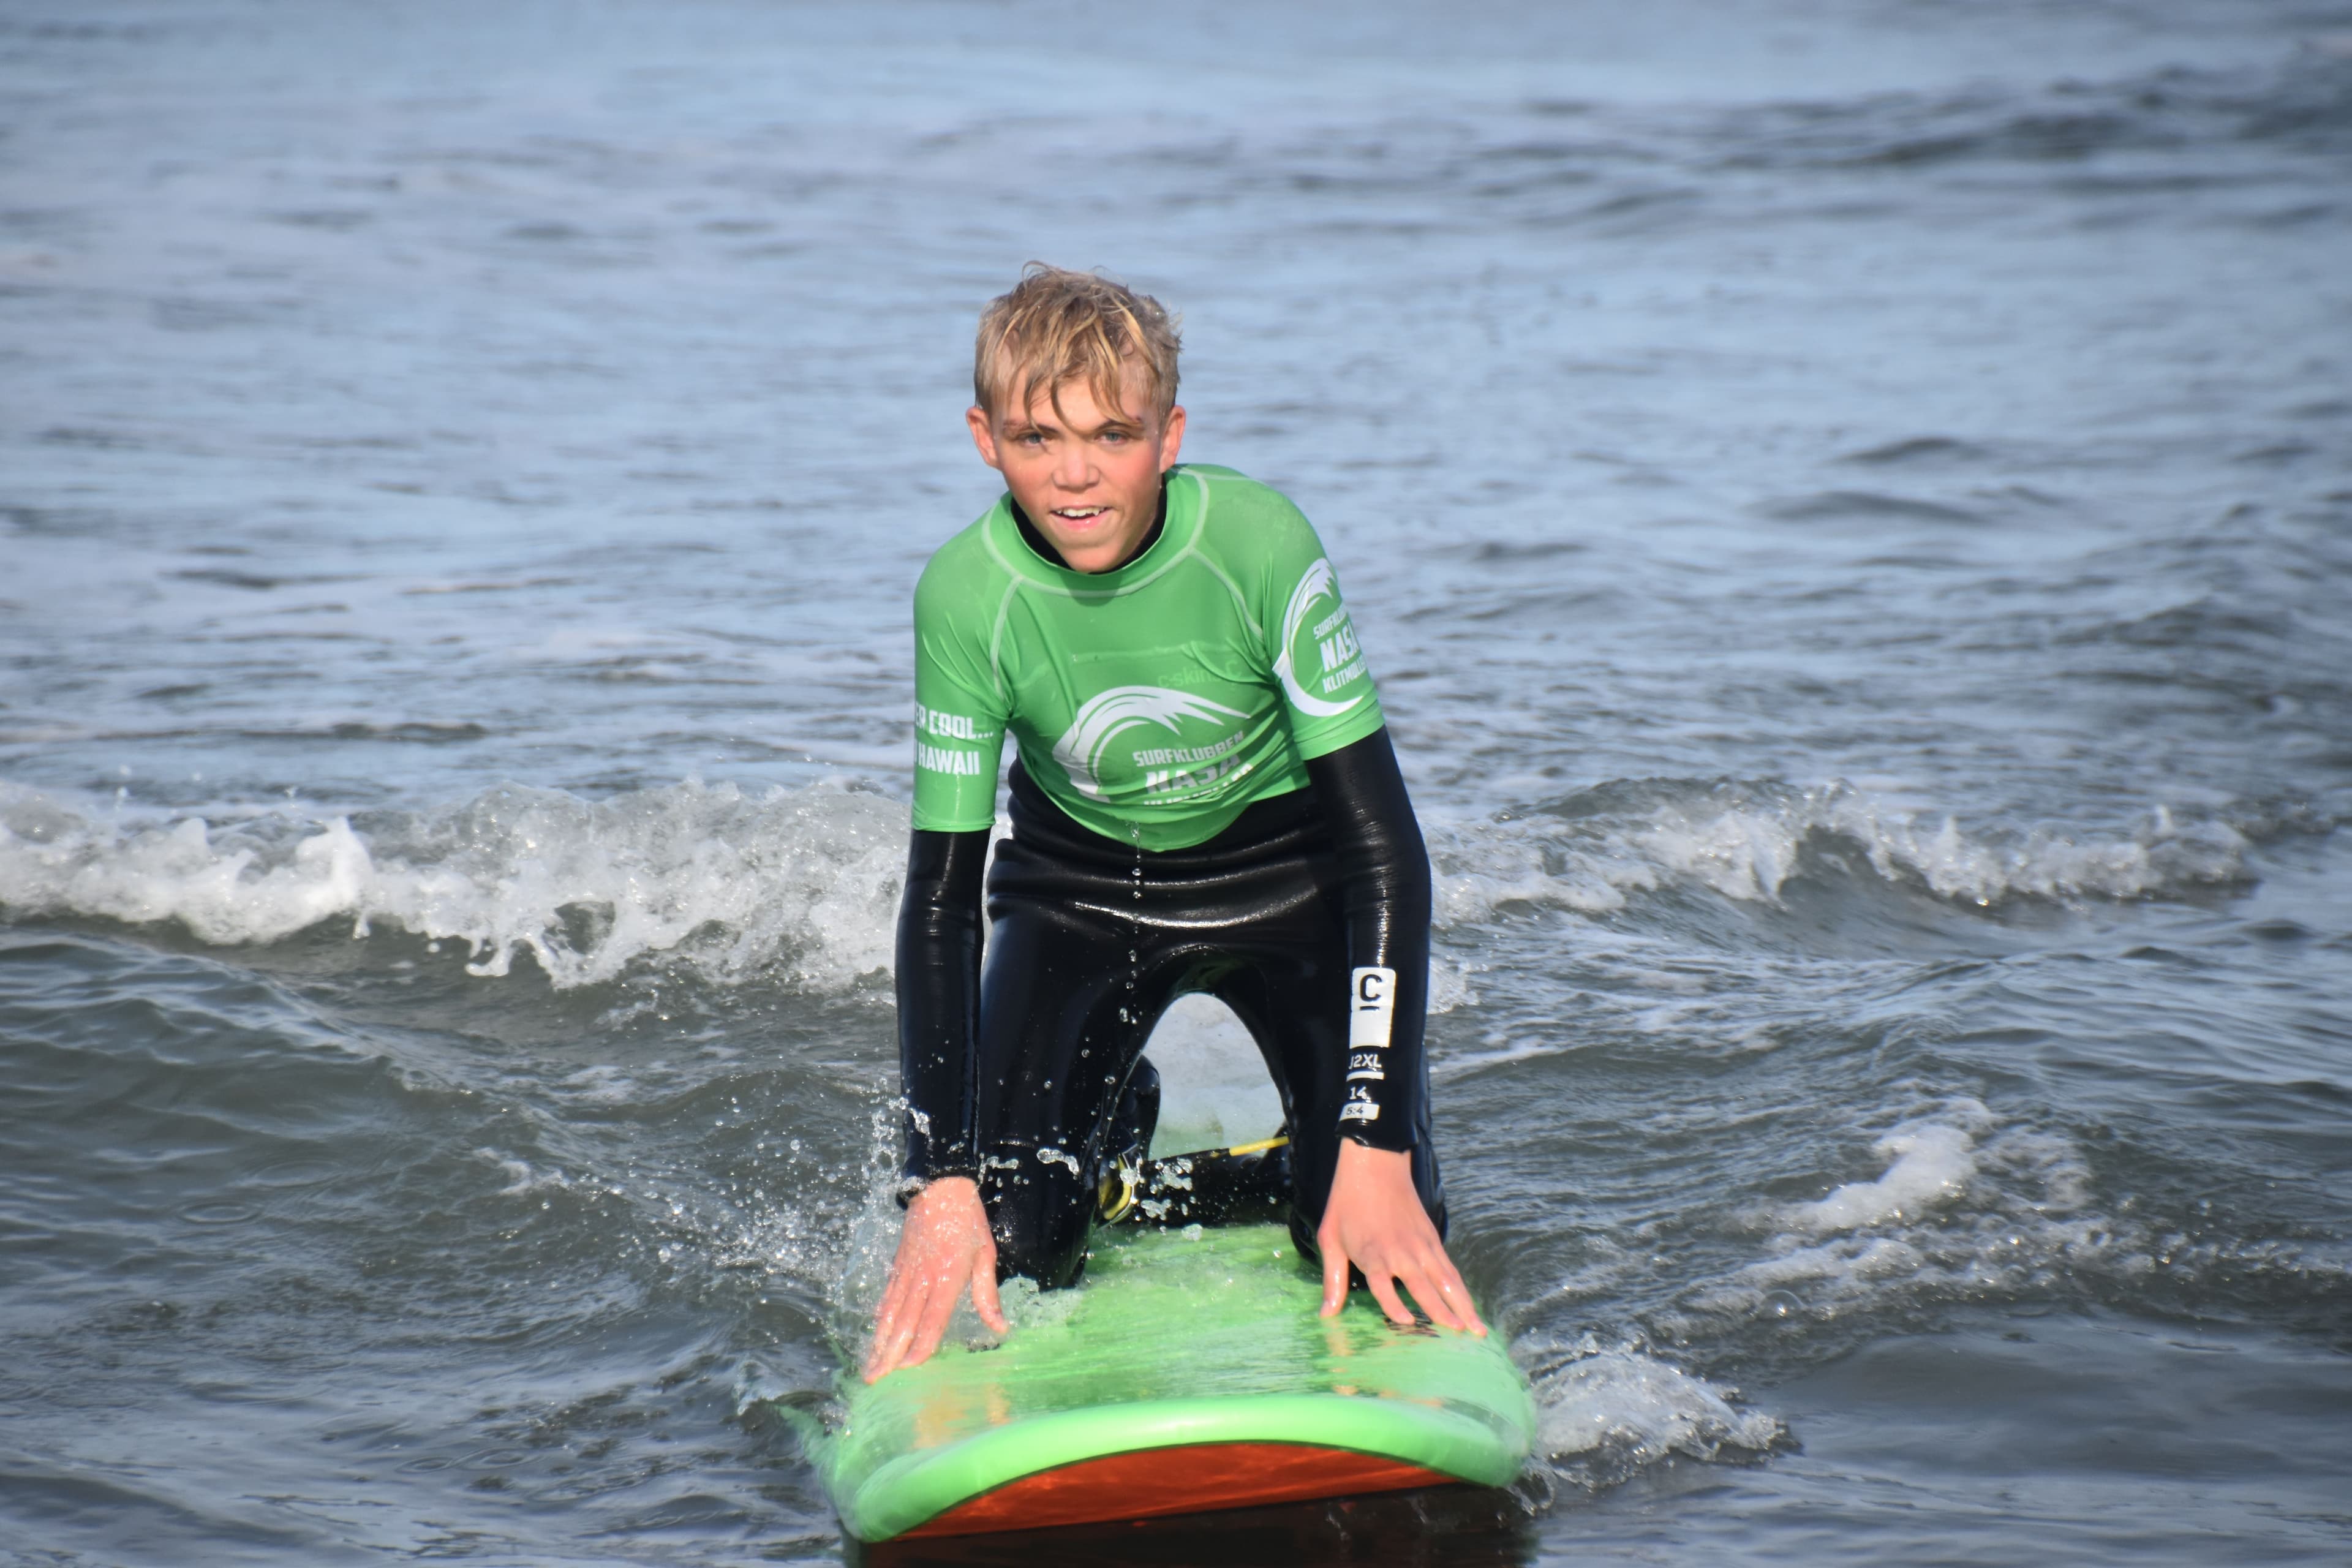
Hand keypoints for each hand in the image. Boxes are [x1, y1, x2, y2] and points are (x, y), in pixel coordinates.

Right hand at [863, 1176, 1008, 1381]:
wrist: (940, 1185)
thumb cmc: (969, 1221)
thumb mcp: (986, 1254)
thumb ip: (987, 1294)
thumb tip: (1000, 1327)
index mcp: (947, 1277)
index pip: (931, 1319)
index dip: (919, 1346)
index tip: (907, 1369)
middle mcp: (922, 1278)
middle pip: (904, 1323)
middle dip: (889, 1354)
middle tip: (876, 1380)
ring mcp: (906, 1272)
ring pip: (890, 1313)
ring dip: (879, 1342)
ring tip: (869, 1367)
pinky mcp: (898, 1264)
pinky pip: (887, 1296)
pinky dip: (880, 1317)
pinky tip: (876, 1332)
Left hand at [1316, 1141, 1486, 1335]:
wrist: (1375, 1165)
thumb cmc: (1347, 1203)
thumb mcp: (1329, 1238)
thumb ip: (1332, 1279)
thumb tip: (1325, 1315)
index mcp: (1373, 1253)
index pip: (1384, 1286)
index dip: (1395, 1305)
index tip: (1407, 1322)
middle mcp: (1401, 1252)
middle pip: (1425, 1286)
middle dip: (1444, 1312)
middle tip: (1460, 1335)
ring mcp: (1421, 1245)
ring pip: (1446, 1279)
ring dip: (1463, 1304)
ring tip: (1478, 1330)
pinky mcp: (1432, 1238)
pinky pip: (1449, 1268)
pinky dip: (1461, 1287)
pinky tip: (1469, 1305)